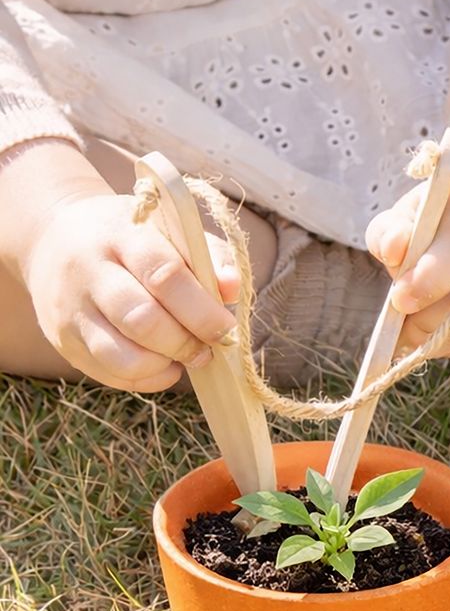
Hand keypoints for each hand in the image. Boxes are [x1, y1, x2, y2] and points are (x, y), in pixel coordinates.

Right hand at [22, 192, 239, 391]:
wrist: (56, 237)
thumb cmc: (134, 240)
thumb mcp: (171, 231)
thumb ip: (210, 256)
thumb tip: (232, 289)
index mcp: (122, 235)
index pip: (164, 275)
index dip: (202, 311)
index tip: (226, 328)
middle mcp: (88, 271)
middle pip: (142, 321)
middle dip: (186, 343)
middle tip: (207, 347)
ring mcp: (71, 309)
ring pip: (124, 358)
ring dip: (166, 365)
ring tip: (183, 354)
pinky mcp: (64, 340)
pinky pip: (113, 376)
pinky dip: (149, 378)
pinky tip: (162, 361)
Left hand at [365, 135, 449, 358]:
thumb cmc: (440, 219)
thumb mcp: (410, 215)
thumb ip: (392, 230)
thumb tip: (393, 249)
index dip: (428, 281)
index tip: (399, 302)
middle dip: (430, 321)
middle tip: (402, 331)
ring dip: (443, 340)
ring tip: (417, 337)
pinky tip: (444, 338)